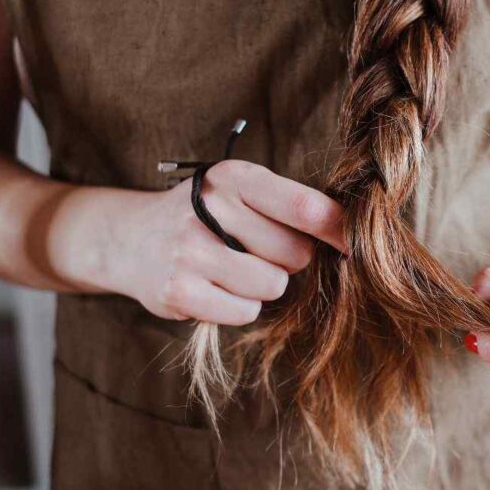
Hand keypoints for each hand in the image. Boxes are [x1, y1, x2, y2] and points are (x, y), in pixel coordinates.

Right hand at [106, 160, 344, 324]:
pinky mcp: (177, 290)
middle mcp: (211, 208)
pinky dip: (239, 306)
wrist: (129, 238)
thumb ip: (292, 208)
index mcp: (235, 177)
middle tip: (253, 249)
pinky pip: (245, 312)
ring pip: (272, 285)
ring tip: (231, 267)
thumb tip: (356, 237)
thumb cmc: (206, 216)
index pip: (304, 206)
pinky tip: (214, 287)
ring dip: (262, 285)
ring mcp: (190, 249)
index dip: (339, 229)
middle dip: (287, 258)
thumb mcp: (241, 194)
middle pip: (295, 253)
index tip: (361, 244)